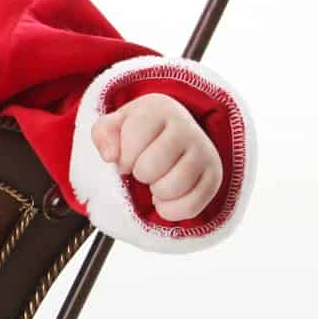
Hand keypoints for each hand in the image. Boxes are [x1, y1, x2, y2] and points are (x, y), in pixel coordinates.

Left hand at [90, 93, 222, 221]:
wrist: (172, 136)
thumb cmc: (138, 134)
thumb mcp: (114, 126)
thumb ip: (103, 134)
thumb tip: (111, 156)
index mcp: (159, 109)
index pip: (133, 138)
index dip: (123, 156)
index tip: (127, 156)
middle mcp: (187, 127)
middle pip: (149, 168)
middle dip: (139, 173)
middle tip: (144, 168)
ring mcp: (205, 152)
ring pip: (170, 188)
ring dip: (156, 191)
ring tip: (157, 180)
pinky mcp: (215, 176)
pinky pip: (190, 206)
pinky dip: (171, 209)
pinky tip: (166, 197)